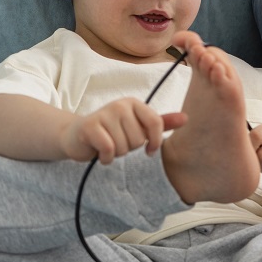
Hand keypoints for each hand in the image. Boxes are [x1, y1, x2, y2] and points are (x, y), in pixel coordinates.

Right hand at [62, 98, 185, 163]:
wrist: (75, 136)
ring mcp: (104, 114)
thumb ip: (161, 122)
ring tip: (108, 146)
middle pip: (139, 139)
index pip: (156, 123)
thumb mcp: (137, 126)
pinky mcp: (90, 126)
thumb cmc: (111, 132)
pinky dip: (106, 158)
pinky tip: (101, 154)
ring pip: (124, 146)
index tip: (150, 150)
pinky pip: (109, 149)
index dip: (155, 141)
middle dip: (129, 148)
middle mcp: (120, 105)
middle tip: (117, 143)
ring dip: (117, 154)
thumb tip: (186, 118)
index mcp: (135, 104)